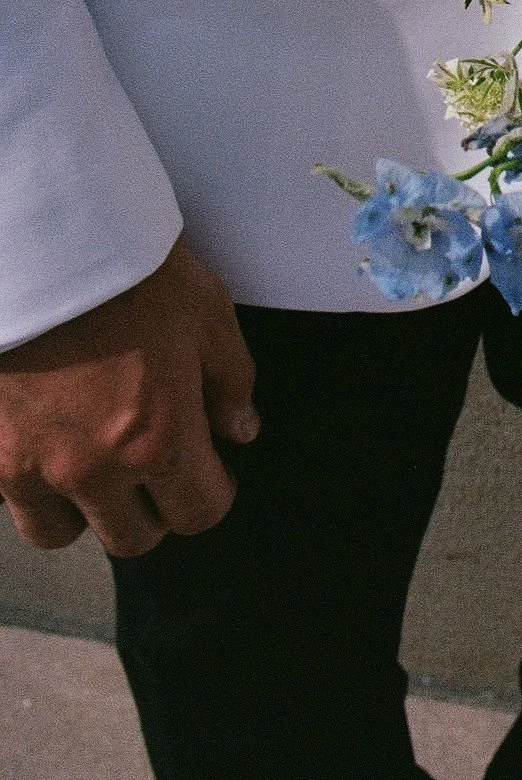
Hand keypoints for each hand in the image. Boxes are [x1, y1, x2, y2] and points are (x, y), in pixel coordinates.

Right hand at [0, 238, 258, 556]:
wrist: (45, 242)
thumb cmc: (131, 270)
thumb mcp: (207, 312)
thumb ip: (230, 382)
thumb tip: (241, 431)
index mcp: (157, 440)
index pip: (197, 514)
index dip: (212, 493)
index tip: (211, 470)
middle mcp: (91, 469)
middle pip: (131, 538)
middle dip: (153, 508)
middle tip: (156, 465)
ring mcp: (28, 465)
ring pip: (59, 532)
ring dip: (84, 507)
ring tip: (96, 458)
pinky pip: (9, 498)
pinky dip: (31, 482)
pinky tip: (49, 437)